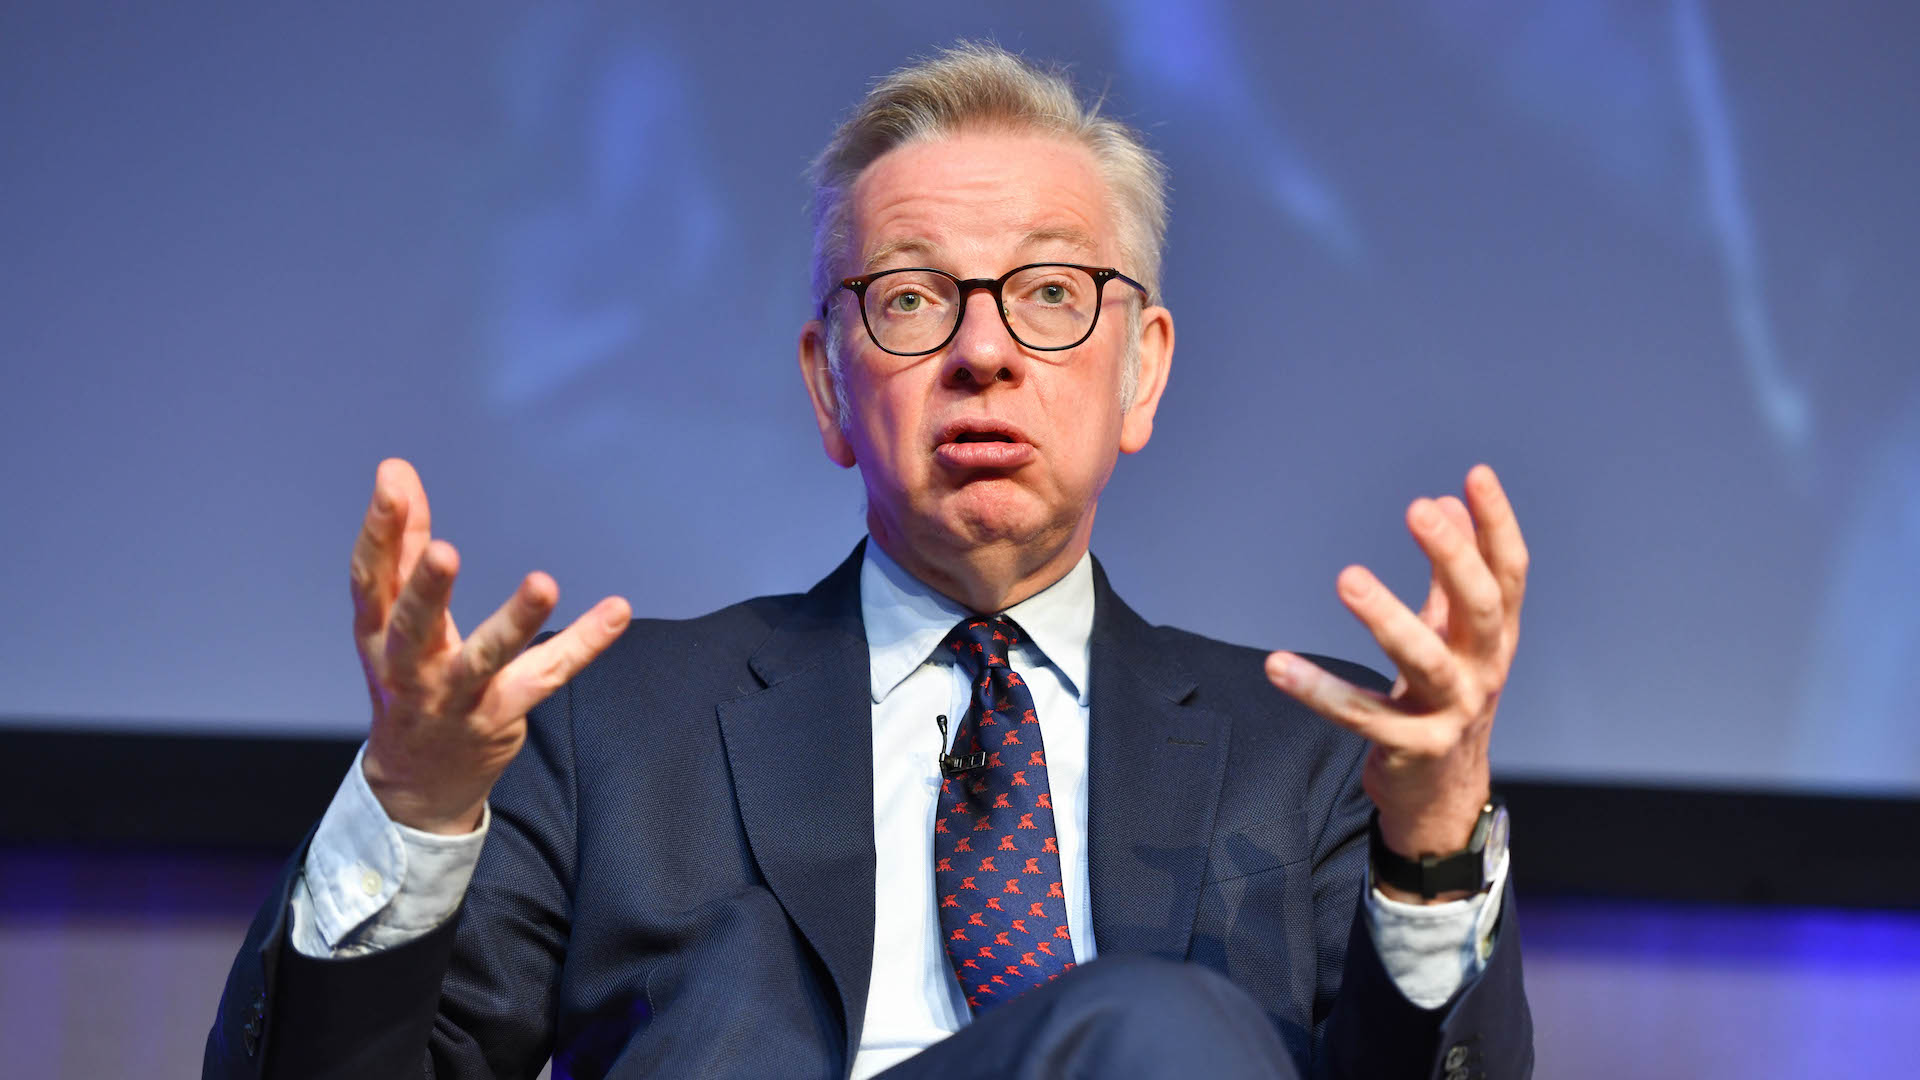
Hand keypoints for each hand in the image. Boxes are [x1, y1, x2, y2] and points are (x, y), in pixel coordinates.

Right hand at [350, 458, 630, 833]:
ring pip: (484, 658)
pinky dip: (584, 645)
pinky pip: (545, 676)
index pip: (370, 578)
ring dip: (514, 621)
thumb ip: (403, 544)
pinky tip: (617, 611)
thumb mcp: (391, 616)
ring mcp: (454, 696)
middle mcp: (408, 666)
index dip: (379, 532)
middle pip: (413, 625)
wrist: (417, 781)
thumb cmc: (406, 677)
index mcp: (377, 633)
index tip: (394, 484)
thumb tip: (396, 468)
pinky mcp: (499, 715)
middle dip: (427, 589)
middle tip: (444, 551)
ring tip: (543, 583)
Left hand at [1264, 465, 1526, 899]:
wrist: (1443, 793)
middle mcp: (1483, 671)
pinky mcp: (1410, 748)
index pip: (1509, 573)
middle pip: (1479, 608)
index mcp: (1496, 637)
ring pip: (1424, 660)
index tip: (1476, 474)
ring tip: (1348, 577)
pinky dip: (1318, 690)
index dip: (1497, 524)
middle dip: (1454, 556)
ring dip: (1387, 618)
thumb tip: (1447, 501)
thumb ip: (1451, 574)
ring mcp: (1451, 713)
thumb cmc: (1446, 697)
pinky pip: (1360, 716)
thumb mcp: (1456, 635)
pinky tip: (1278, 665)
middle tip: (1418, 510)